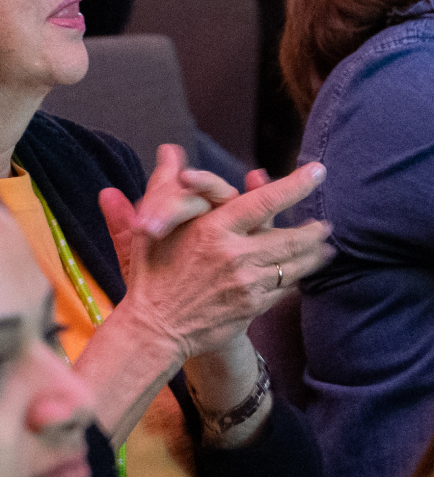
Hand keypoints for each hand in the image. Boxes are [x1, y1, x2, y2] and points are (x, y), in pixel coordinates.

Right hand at [96, 146, 332, 363]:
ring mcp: (247, 284)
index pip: (264, 201)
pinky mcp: (254, 307)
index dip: (296, 186)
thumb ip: (164, 184)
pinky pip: (284, 288)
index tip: (318, 172)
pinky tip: (301, 273)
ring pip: (294, 264)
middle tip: (324, 223)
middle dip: (313, 230)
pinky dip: (295, 278)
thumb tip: (169, 150)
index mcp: (212, 230)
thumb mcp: (152, 224)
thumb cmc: (151, 271)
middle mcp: (235, 255)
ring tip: (324, 247)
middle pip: (291, 238)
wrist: (155, 327)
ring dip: (314, 254)